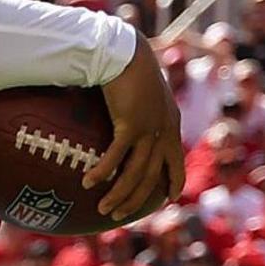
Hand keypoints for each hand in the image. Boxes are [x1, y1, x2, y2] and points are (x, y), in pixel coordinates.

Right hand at [85, 32, 184, 226]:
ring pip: (136, 174)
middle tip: (120, 214)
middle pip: (152, 176)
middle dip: (137, 199)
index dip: (175, 180)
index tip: (171, 198)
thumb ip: (133, 106)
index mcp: (169, 123)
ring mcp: (149, 130)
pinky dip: (103, 172)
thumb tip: (117, 114)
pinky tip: (88, 182)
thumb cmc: (126, 65)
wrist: (126, 50)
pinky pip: (116, 157)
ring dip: (119, 195)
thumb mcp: (138, 88)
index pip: (176, 159)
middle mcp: (163, 130)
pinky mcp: (131, 126)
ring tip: (104, 209)